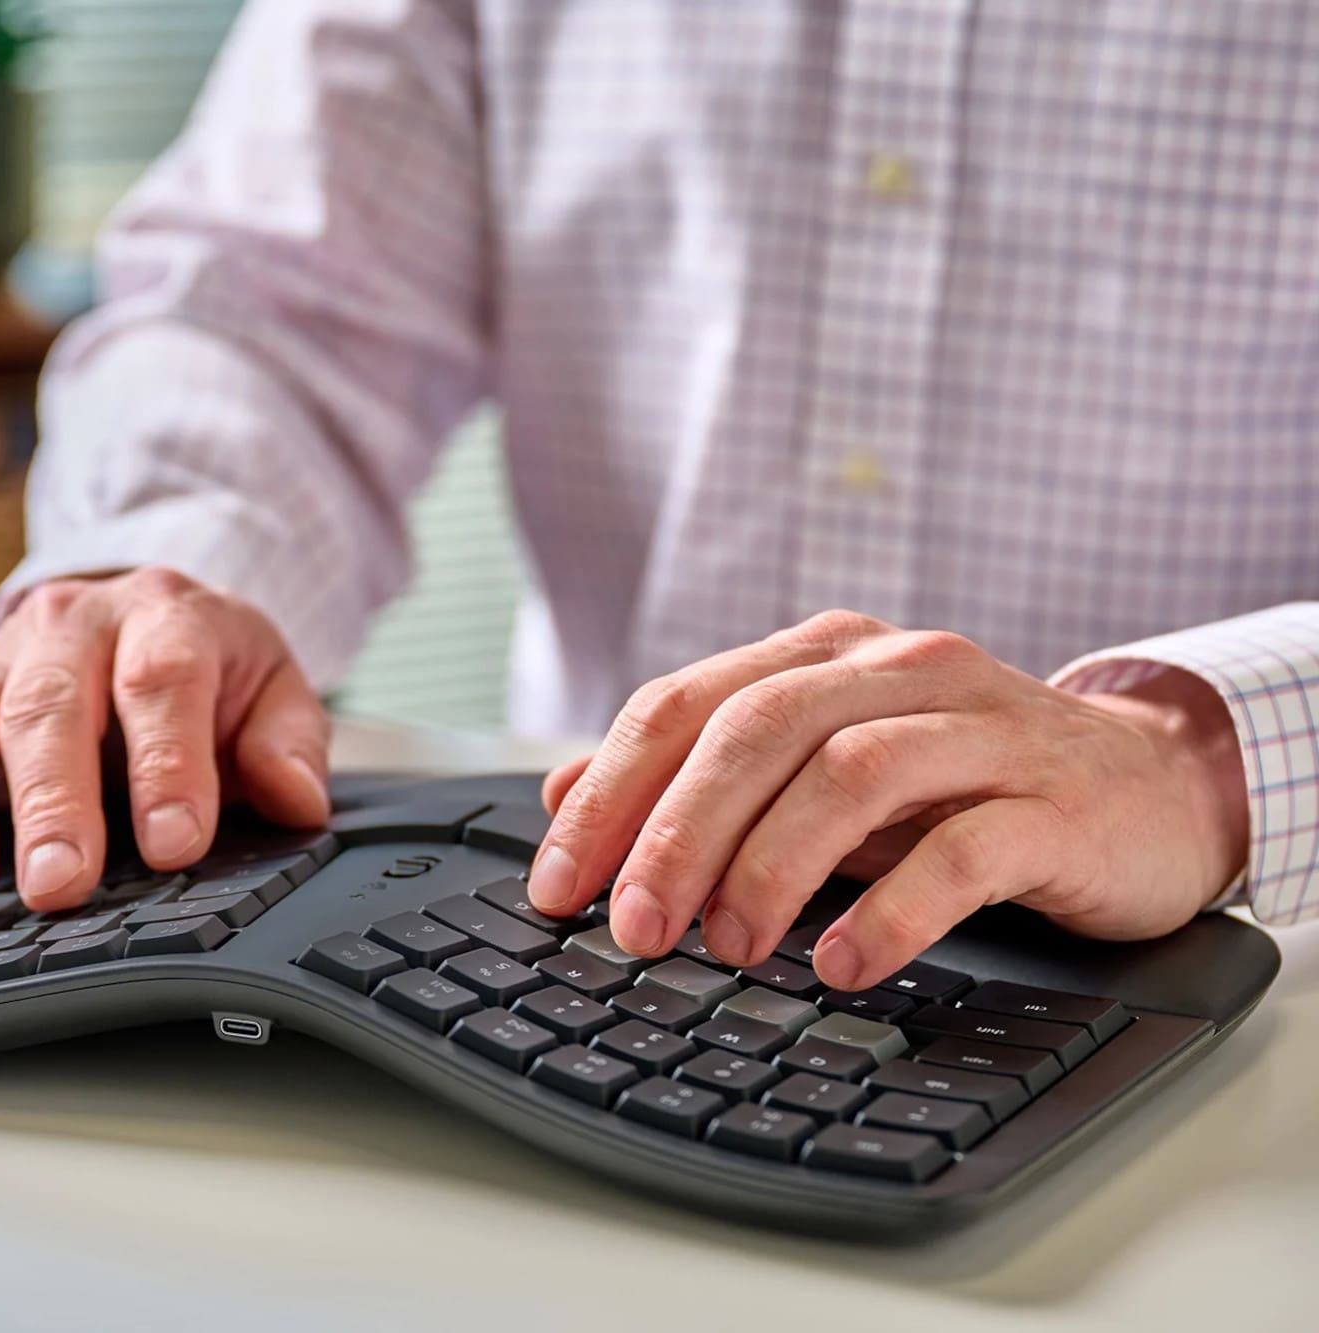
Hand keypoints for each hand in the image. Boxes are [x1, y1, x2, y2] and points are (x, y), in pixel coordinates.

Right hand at [0, 568, 330, 911]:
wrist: (139, 617)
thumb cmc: (205, 669)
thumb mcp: (272, 688)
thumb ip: (289, 742)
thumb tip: (297, 799)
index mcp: (161, 616)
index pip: (162, 681)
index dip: (167, 763)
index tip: (174, 843)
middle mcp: (65, 628)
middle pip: (49, 707)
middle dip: (51, 801)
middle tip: (56, 883)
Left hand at [529, 611, 1248, 989]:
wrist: (1148, 785)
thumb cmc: (962, 782)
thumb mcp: (818, 768)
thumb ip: (702, 777)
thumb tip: (562, 795)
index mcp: (824, 655)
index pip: (685, 704)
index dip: (609, 793)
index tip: (558, 884)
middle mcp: (897, 669)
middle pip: (756, 729)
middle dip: (676, 833)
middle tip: (635, 927)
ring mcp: (980, 728)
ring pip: (850, 774)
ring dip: (770, 868)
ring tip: (730, 948)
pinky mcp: (1053, 802)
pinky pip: (963, 849)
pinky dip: (893, 909)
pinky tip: (844, 963)